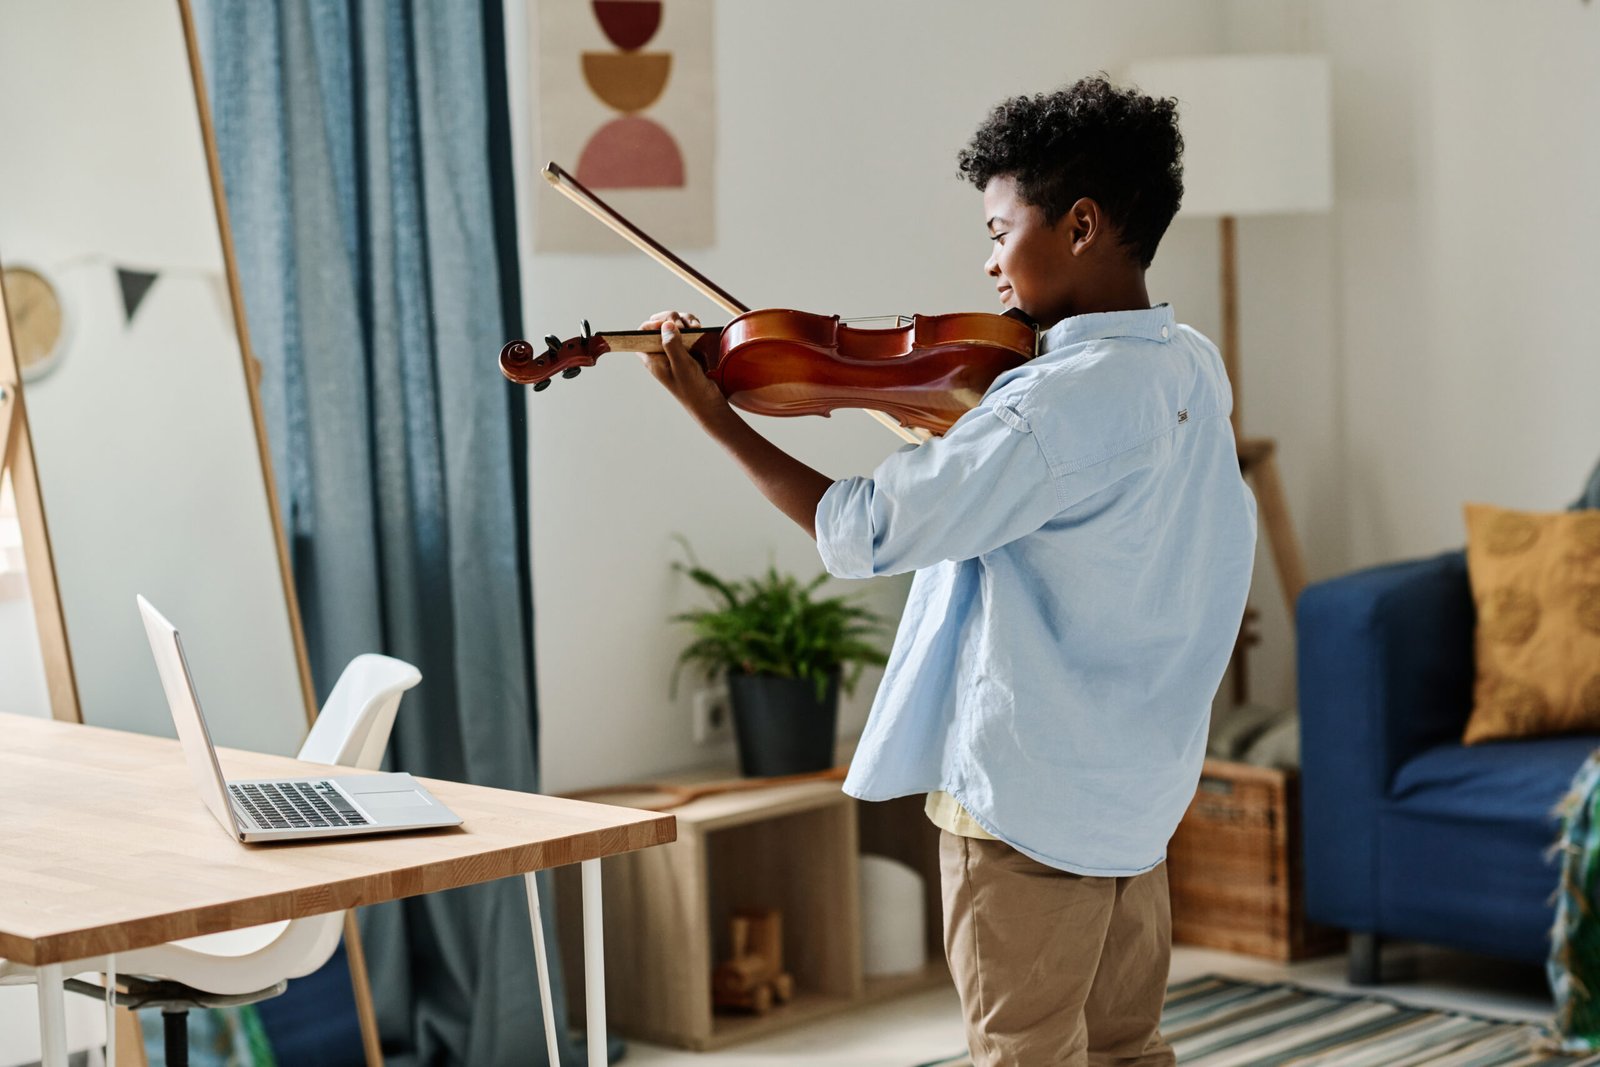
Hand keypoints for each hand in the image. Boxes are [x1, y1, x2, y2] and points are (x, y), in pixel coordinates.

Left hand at [637, 310, 731, 425]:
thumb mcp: (682, 367)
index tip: (666, 325)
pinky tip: (699, 329)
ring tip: (695, 328)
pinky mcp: (689, 349)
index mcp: (653, 359)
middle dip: (671, 319)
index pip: (642, 334)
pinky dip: (694, 325)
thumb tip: (666, 324)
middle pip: (659, 324)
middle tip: (683, 327)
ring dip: (685, 321)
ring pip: (675, 324)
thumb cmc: (693, 391)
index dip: (651, 325)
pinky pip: (688, 330)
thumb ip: (672, 345)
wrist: (710, 404)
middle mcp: (662, 353)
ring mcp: (676, 350)